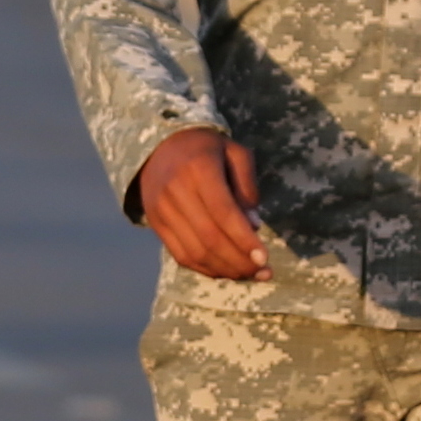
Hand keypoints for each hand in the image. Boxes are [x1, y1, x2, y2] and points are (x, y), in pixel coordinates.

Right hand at [134, 127, 269, 281]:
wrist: (159, 147)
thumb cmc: (206, 149)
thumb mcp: (235, 153)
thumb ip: (247, 187)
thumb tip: (253, 225)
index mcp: (199, 168)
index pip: (223, 212)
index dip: (244, 239)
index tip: (264, 258)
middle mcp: (176, 191)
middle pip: (209, 237)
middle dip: (239, 260)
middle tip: (263, 271)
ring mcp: (162, 210)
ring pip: (195, 252)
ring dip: (224, 269)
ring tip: (248, 273)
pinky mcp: (155, 225)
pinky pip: (181, 255)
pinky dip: (205, 269)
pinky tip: (225, 270)